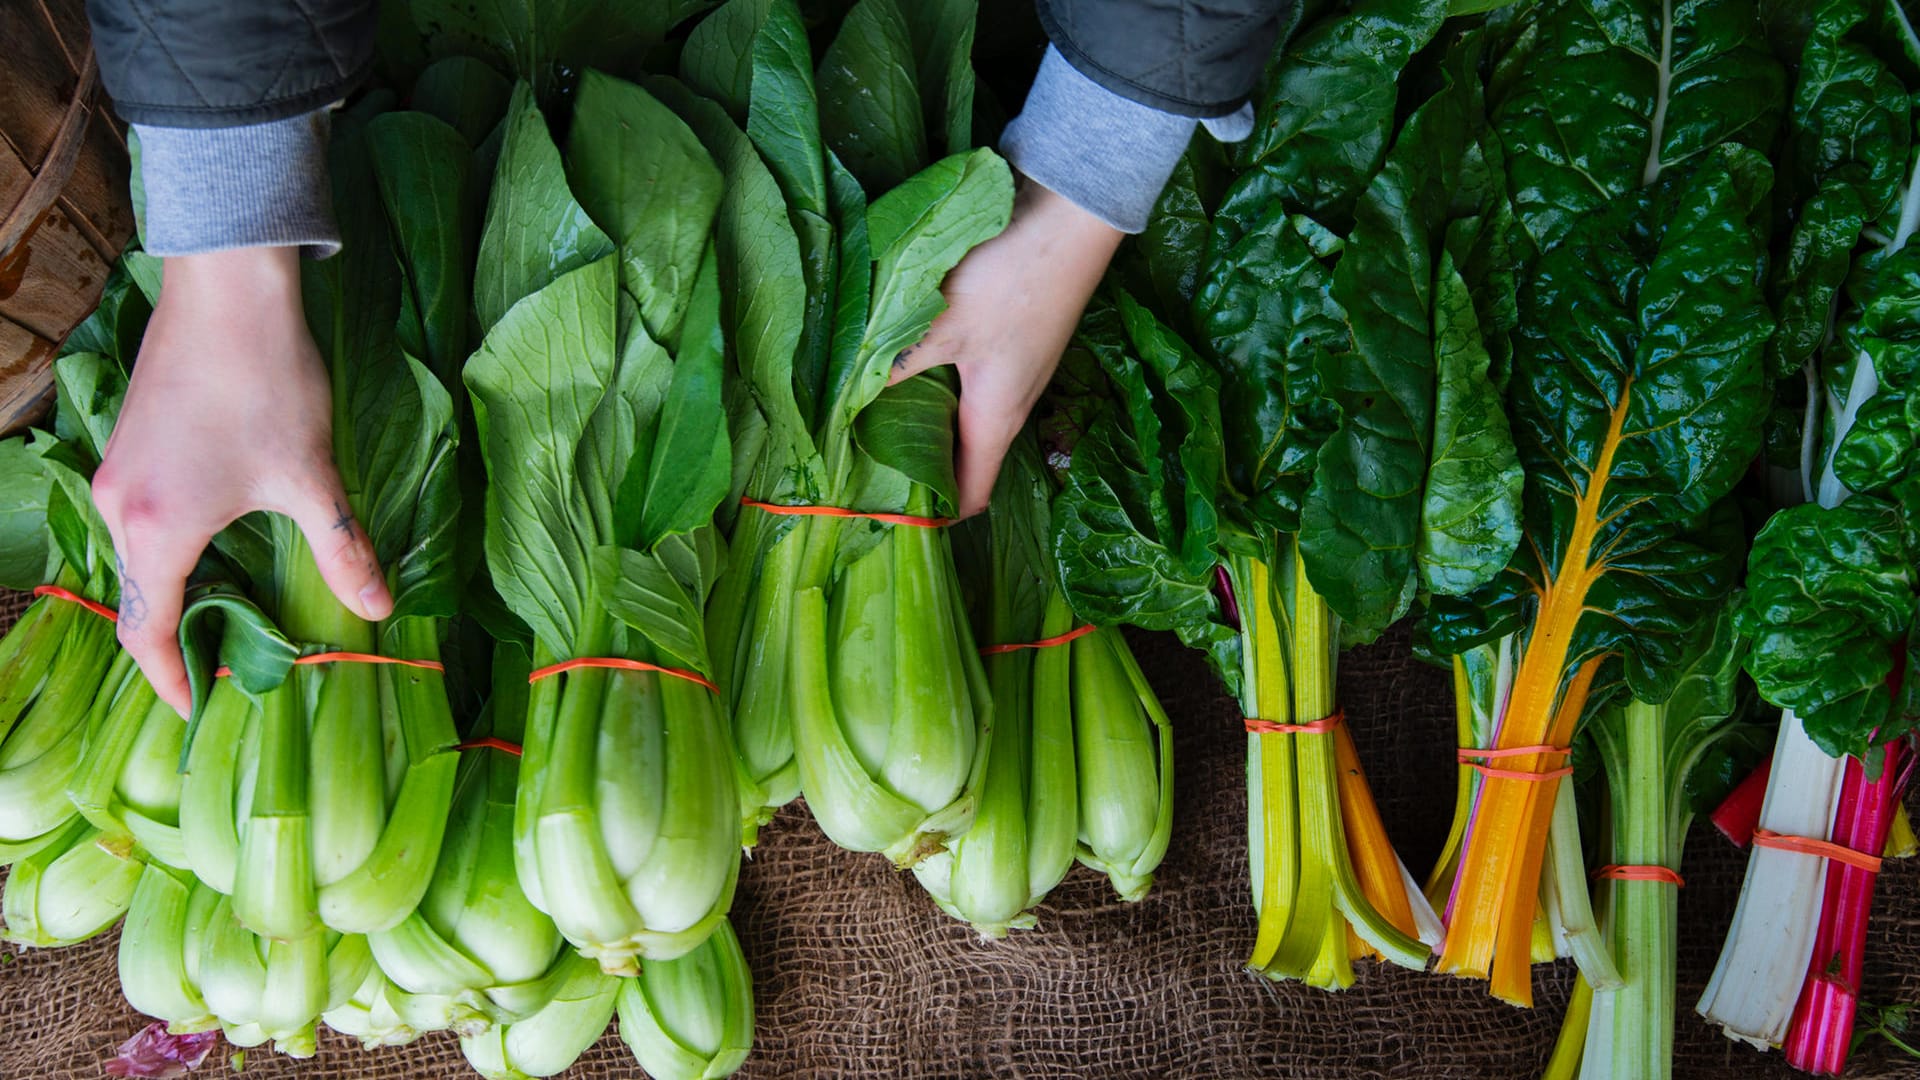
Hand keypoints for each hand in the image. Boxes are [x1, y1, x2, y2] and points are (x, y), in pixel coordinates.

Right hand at [91, 247, 390, 715]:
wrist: (229, 288)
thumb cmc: (269, 383)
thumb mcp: (313, 478)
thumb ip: (343, 549)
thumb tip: (380, 610)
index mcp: (158, 529)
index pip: (149, 630)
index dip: (171, 678)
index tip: (196, 710)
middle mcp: (120, 505)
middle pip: (136, 596)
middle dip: (174, 641)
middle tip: (220, 671)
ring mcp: (118, 469)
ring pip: (135, 555)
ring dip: (171, 592)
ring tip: (221, 618)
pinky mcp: (131, 440)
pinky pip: (138, 517)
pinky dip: (167, 549)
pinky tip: (214, 548)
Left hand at [889, 178, 1122, 516]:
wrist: (1069, 213)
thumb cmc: (1008, 278)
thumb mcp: (938, 325)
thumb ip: (890, 365)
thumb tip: (843, 401)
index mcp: (997, 419)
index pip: (971, 494)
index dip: (935, 516)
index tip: (890, 516)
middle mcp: (1012, 403)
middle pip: (966, 457)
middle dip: (920, 468)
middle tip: (863, 463)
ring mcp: (1018, 369)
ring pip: (968, 415)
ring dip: (928, 422)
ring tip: (873, 416)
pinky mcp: (1016, 337)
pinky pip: (973, 381)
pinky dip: (941, 385)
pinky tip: (907, 362)